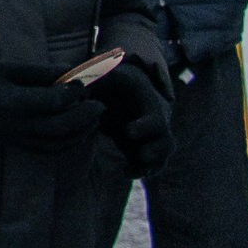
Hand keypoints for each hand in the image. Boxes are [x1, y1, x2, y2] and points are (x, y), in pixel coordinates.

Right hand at [0, 59, 103, 148]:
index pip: (52, 102)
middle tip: (99, 104)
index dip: (73, 92)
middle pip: (60, 127)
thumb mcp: (10, 67)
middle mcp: (16, 125)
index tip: (82, 81)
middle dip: (85, 116)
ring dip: (82, 132)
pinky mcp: (21, 145)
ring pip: (59, 143)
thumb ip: (43, 72)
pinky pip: (51, 150)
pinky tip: (80, 130)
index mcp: (11, 101)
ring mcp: (18, 138)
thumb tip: (75, 72)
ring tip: (94, 117)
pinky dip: (70, 143)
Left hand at [91, 61, 174, 176]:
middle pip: (166, 140)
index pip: (156, 118)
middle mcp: (157, 120)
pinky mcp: (145, 147)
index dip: (145, 127)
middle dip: (154, 150)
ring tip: (128, 170)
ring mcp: (153, 136)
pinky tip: (125, 172)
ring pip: (163, 154)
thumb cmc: (111, 81)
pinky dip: (143, 170)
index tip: (128, 132)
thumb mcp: (105, 76)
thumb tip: (80, 86)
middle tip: (139, 155)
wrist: (118, 91)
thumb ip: (95, 79)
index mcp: (149, 102)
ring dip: (150, 164)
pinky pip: (154, 164)